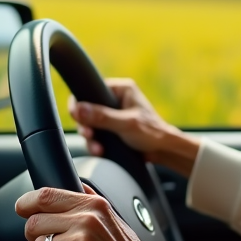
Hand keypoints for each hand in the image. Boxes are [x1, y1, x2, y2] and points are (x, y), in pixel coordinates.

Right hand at [68, 79, 199, 176]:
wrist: (164, 151)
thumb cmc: (152, 133)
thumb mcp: (126, 124)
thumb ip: (102, 116)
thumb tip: (79, 109)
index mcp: (122, 89)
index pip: (91, 89)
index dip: (80, 103)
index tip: (76, 116)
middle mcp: (116, 99)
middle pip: (87, 109)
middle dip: (86, 126)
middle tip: (89, 135)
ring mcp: (114, 115)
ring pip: (90, 124)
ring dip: (91, 138)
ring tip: (98, 148)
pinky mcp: (113, 129)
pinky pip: (97, 134)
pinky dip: (96, 143)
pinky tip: (101, 151)